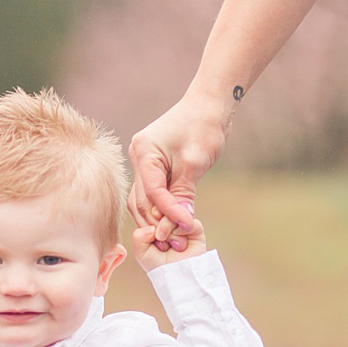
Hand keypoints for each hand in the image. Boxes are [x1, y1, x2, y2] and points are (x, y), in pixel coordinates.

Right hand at [127, 94, 233, 251]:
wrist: (209, 106)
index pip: (152, 192)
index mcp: (144, 152)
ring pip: (144, 199)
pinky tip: (173, 220)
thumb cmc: (203, 128)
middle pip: (142, 199)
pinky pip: (152, 192)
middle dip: (158, 221)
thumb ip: (184, 192)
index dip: (167, 212)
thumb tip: (181, 221)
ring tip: (174, 235)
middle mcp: (138, 157)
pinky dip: (161, 207)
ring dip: (157, 218)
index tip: (185, 225)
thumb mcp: (195, 163)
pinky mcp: (153, 166)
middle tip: (176, 240)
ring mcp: (143, 161)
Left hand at [132, 216, 205, 270]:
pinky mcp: (195, 227)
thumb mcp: (141, 252)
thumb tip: (153, 224)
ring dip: (167, 229)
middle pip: (159, 208)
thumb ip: (138, 236)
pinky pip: (186, 219)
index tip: (150, 235)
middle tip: (159, 241)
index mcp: (154, 223)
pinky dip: (179, 231)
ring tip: (169, 244)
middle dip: (157, 226)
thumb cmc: (159, 266)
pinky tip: (179, 244)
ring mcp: (181, 222)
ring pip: (171, 212)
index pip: (148, 209)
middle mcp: (168, 220)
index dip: (146, 218)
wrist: (178, 277)